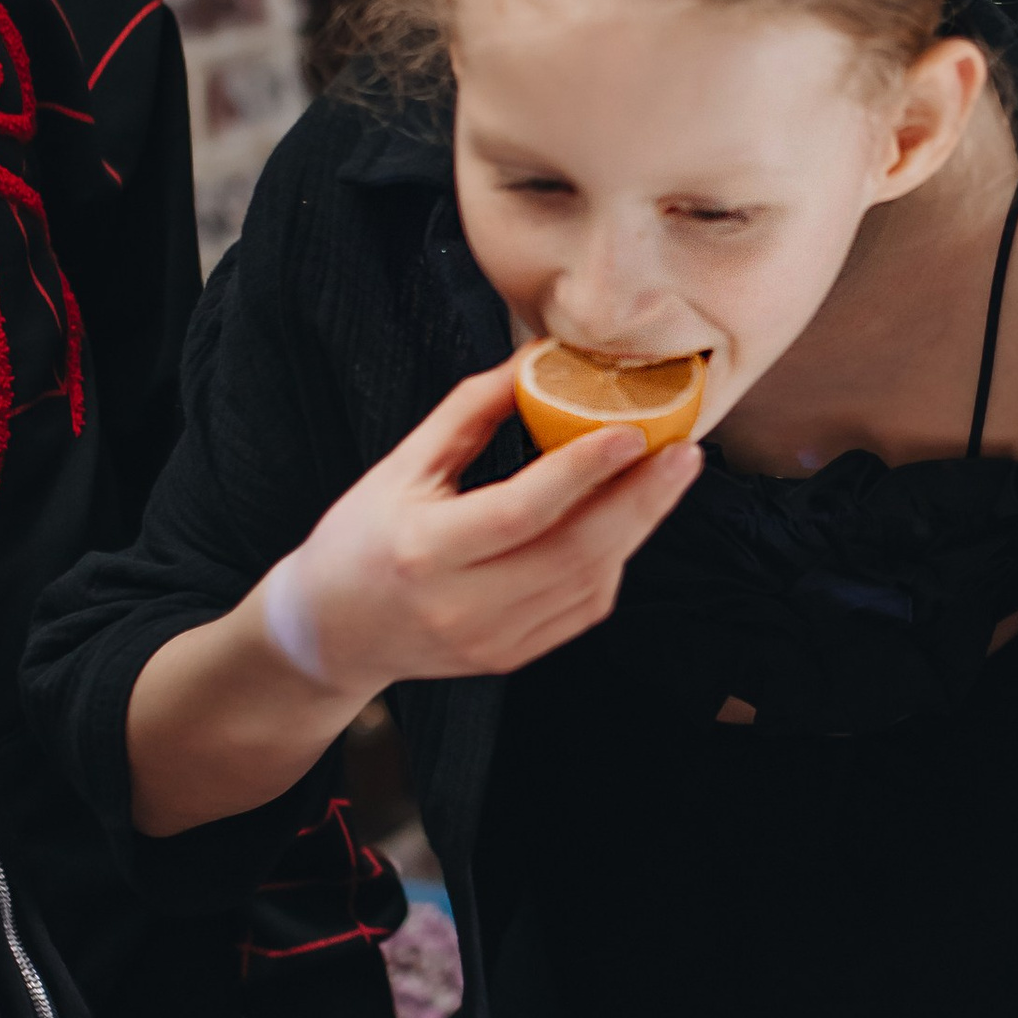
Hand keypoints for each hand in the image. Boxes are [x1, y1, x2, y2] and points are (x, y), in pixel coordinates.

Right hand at [266, 359, 701, 703]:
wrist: (333, 632)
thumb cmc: (361, 538)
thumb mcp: (401, 466)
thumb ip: (469, 412)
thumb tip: (536, 360)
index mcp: (425, 548)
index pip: (521, 510)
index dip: (583, 471)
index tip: (633, 432)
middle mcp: (462, 604)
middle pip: (575, 553)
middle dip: (642, 501)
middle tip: (685, 452)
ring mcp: (491, 640)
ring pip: (590, 583)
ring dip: (636, 528)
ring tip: (664, 478)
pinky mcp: (512, 657)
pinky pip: (583, 609)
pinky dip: (612, 562)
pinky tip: (623, 523)